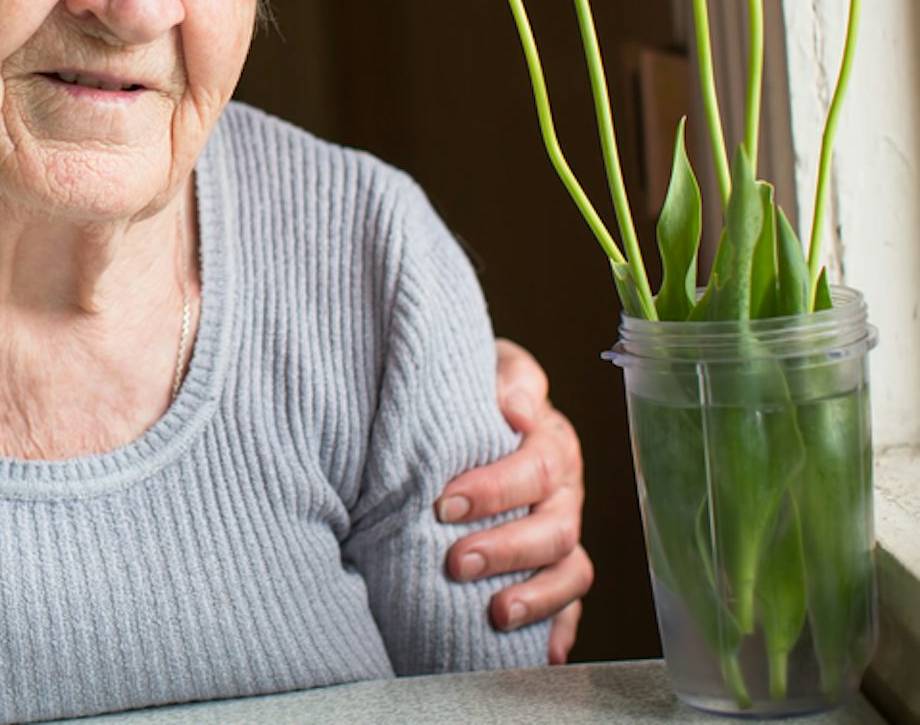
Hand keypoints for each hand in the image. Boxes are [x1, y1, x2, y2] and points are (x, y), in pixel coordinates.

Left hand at [436, 337, 591, 662]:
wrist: (462, 409)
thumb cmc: (473, 388)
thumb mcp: (487, 363)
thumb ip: (508, 376)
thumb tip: (517, 408)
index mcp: (551, 442)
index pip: (537, 467)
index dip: (495, 489)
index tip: (446, 502)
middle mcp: (564, 492)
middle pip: (554, 527)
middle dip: (506, 549)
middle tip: (455, 561)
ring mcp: (562, 533)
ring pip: (569, 569)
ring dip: (536, 595)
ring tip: (495, 612)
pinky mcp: (553, 567)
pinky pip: (571, 605)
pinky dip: (560, 629)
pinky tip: (543, 652)